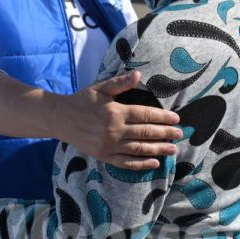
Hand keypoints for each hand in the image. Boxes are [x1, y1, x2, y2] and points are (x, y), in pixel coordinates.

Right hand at [52, 71, 181, 170]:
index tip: (176, 119)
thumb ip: (120, 83)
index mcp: (115, 112)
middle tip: (180, 134)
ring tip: (172, 149)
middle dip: (165, 133)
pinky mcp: (103, 157)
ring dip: (158, 149)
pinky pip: (126, 163)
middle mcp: (113, 130)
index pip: (145, 115)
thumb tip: (138, 74)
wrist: (59, 118)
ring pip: (139, 149)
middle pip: (146, 133)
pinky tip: (154, 163)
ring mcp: (108, 146)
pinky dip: (141, 164)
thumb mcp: (100, 87)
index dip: (162, 117)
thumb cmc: (82, 100)